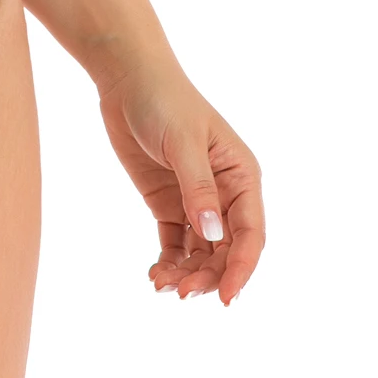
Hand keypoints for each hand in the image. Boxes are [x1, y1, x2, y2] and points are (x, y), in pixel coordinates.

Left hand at [96, 55, 263, 305]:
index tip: (225, 298)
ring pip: (201, 252)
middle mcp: (225, 194)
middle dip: (208, 276)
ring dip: (187, 273)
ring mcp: (196, 200)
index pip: (250, 234)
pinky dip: (169, 262)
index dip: (242, 268)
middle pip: (226, 250)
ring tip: (161, 285)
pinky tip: (154, 274)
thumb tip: (212, 233)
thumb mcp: (183, 143)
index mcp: (242, 177)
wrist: (127, 80)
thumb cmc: (164, 101)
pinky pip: (175, 243)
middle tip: (182, 293)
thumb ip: (198, 188)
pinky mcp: (168, 203)